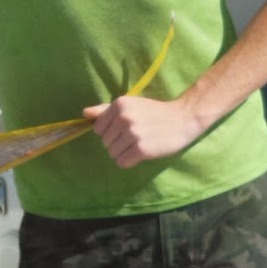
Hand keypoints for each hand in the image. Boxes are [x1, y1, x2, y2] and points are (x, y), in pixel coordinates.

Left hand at [82, 93, 198, 168]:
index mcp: (119, 105)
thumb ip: (105, 110)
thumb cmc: (154, 112)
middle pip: (104, 142)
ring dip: (123, 153)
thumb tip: (84, 114)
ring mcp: (133, 134)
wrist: (182, 119)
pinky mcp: (141, 149)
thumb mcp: (130, 105)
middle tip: (135, 136)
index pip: (98, 129)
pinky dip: (129, 161)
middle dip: (117, 143)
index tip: (125, 129)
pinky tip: (140, 153)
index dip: (110, 132)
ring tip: (138, 144)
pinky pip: (122, 162)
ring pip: (112, 153)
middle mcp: (124, 118)